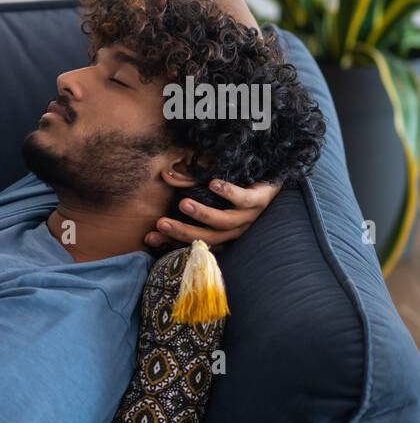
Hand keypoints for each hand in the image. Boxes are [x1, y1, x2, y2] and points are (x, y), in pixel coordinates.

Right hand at [145, 179, 280, 249]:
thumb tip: (162, 190)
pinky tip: (214, 184)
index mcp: (222, 234)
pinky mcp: (259, 200)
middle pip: (208, 238)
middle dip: (183, 232)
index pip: (194, 242)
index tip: (149, 237)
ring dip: (202, 214)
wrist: (272, 179)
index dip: (171, 242)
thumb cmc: (236, 191)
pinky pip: (243, 199)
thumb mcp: (211, 200)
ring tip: (183, 204)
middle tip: (161, 224)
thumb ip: (188, 201)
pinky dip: (228, 193)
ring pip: (224, 222)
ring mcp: (248, 217)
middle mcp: (234, 231)